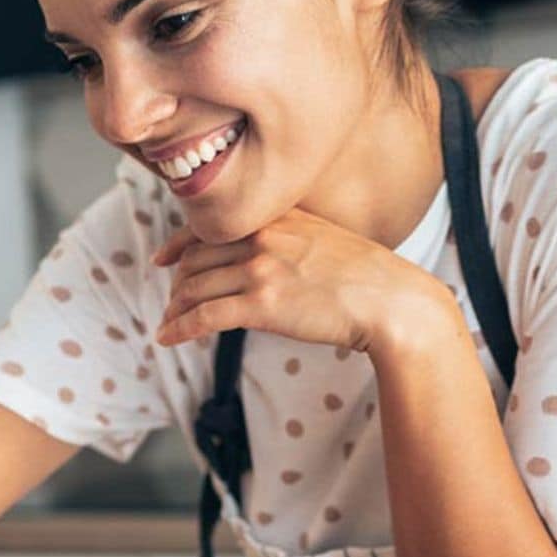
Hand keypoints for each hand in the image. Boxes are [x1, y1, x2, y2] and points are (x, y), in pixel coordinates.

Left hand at [150, 208, 446, 352]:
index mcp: (277, 217)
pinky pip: (204, 316)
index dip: (178, 244)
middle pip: (196, 258)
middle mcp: (263, 237)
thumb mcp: (323, 238)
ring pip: (195, 287)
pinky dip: (179, 328)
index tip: (163, 258)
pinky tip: (167, 338)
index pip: (210, 225)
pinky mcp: (262, 304)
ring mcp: (261, 269)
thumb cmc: (366, 277)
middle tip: (173, 302)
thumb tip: (259, 256)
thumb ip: (288, 238)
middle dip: (178, 283)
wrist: (393, 301)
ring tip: (170, 323)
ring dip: (175, 308)